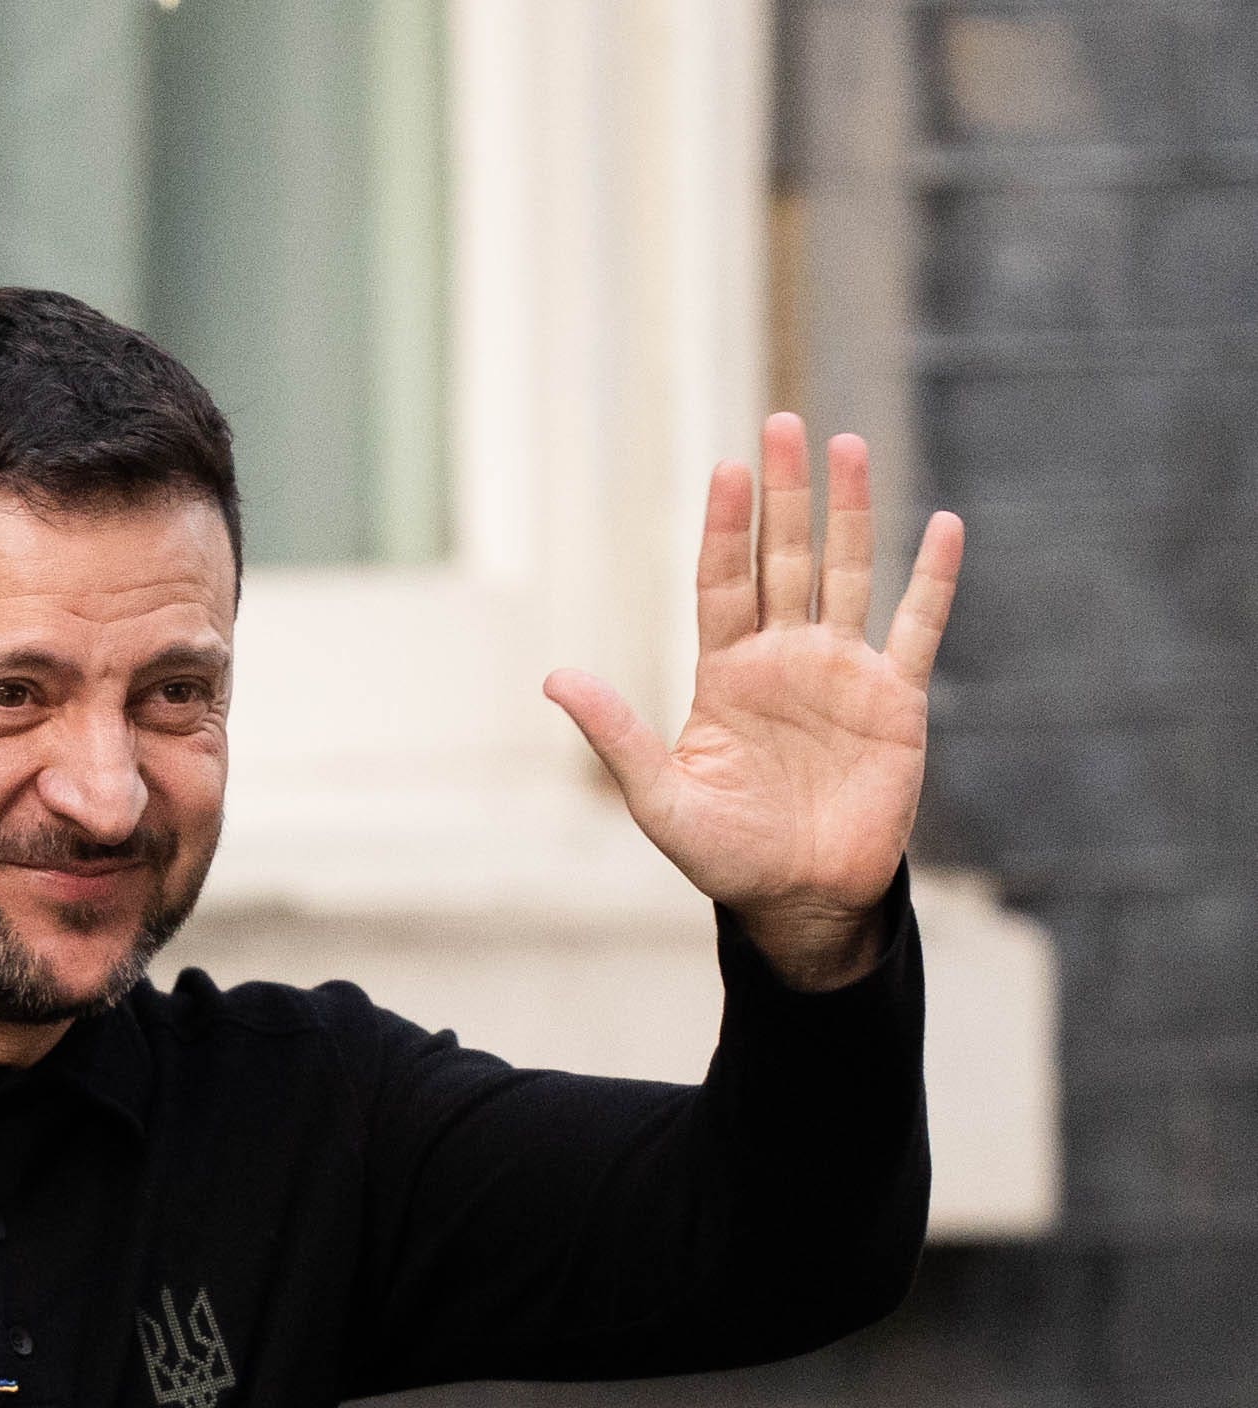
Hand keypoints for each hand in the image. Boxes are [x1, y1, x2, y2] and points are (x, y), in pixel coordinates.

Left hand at [543, 415, 963, 990]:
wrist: (800, 900)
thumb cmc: (725, 854)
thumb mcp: (660, 797)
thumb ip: (616, 734)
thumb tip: (553, 677)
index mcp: (726, 674)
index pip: (723, 582)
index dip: (726, 528)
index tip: (727, 470)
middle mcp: (784, 658)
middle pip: (784, 558)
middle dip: (784, 494)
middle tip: (782, 422)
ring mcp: (842, 673)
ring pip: (849, 574)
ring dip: (849, 512)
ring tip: (847, 444)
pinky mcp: (894, 701)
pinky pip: (917, 628)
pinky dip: (931, 579)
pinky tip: (940, 524)